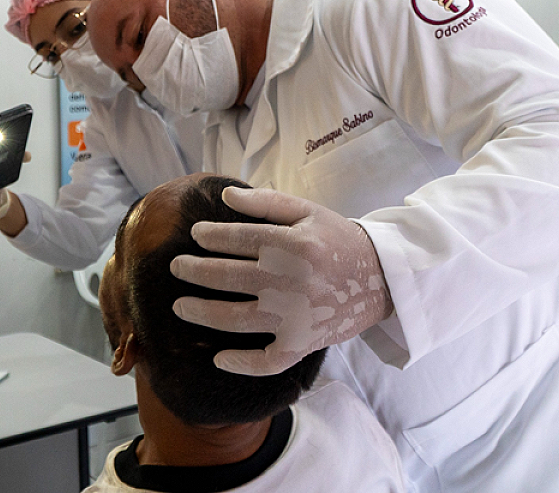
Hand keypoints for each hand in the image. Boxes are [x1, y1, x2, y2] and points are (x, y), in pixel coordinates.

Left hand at [169, 187, 392, 375]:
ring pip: (235, 318)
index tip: (195, 236)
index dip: (210, 236)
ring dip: (202, 313)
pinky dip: (242, 363)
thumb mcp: (308, 212)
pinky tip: (219, 358)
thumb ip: (267, 202)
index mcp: (291, 244)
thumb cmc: (339, 240)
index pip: (236, 238)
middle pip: (227, 276)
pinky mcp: (302, 343)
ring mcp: (294, 316)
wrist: (382, 278)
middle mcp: (289, 280)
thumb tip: (226, 196)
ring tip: (180, 307)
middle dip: (194, 271)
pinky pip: (267, 361)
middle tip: (177, 268)